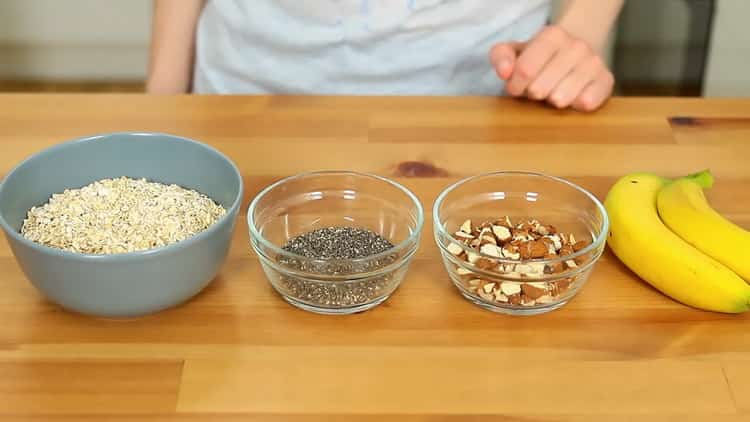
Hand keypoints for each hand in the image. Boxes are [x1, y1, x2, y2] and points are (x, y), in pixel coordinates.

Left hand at [489, 25, 614, 111]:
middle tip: (537, 89)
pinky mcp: (607, 81)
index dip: (515, 86)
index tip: (516, 88)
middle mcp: (577, 46)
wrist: (575, 52)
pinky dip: (574, 107)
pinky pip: (587, 103)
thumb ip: (501, 57)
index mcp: (552, 35)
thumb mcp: (515, 51)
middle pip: (540, 88)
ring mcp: (594, 63)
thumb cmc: (539, 57)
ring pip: (561, 99)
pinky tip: (571, 99)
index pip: (525, 70)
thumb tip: (505, 73)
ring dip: (551, 102)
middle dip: (533, 94)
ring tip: (553, 92)